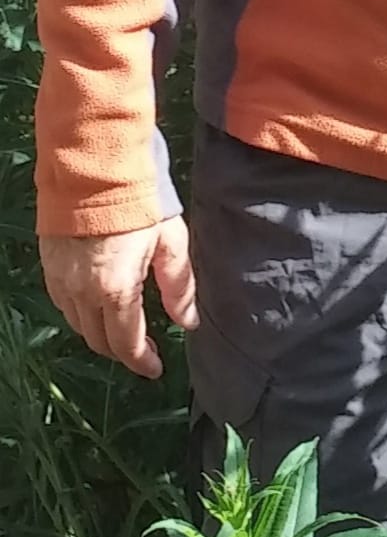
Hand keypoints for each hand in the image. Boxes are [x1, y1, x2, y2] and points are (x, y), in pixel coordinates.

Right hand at [39, 215, 197, 378]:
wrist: (95, 167)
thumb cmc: (139, 200)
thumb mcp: (170, 239)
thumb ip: (178, 285)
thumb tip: (188, 322)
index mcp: (115, 290)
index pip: (126, 343)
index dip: (141, 361)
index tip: (155, 368)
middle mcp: (82, 293)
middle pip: (98, 340)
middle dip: (121, 350)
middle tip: (142, 348)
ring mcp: (61, 280)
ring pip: (77, 324)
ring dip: (99, 332)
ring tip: (122, 327)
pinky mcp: (49, 265)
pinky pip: (63, 303)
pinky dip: (80, 312)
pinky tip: (95, 304)